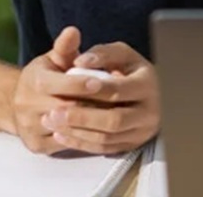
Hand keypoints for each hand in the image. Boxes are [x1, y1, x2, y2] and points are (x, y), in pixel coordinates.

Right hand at [12, 26, 104, 153]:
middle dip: (90, 104)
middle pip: (64, 107)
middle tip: (116, 102)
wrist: (22, 103)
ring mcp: (29, 127)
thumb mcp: (56, 58)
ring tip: (111, 114)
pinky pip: (63, 144)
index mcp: (32, 80)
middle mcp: (25, 105)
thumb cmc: (49, 75)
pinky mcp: (35, 145)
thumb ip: (66, 46)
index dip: (79, 84)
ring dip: (89, 123)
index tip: (99, 82)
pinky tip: (100, 129)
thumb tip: (73, 31)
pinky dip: (83, 137)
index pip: (56, 84)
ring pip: (65, 128)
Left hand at [42, 40, 160, 154]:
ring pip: (106, 138)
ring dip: (76, 132)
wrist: (150, 92)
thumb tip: (80, 62)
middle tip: (53, 113)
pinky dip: (80, 143)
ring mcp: (141, 131)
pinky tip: (61, 134)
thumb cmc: (129, 70)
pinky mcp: (131, 145)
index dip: (92, 91)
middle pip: (113, 120)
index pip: (118, 90)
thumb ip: (102, 53)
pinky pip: (103, 149)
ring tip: (52, 122)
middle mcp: (149, 111)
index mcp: (147, 84)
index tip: (67, 89)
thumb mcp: (122, 54)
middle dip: (81, 118)